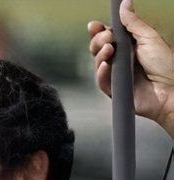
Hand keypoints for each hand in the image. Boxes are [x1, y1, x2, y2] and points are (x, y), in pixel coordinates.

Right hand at [90, 0, 173, 136]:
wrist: (170, 90)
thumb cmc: (166, 66)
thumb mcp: (149, 38)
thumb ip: (133, 22)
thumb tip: (124, 4)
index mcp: (130, 46)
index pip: (108, 36)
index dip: (99, 31)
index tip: (94, 25)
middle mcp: (122, 60)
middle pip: (99, 48)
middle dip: (98, 40)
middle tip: (107, 38)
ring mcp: (117, 74)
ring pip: (98, 63)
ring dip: (100, 54)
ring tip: (110, 49)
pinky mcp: (114, 89)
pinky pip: (101, 80)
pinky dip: (101, 72)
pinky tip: (105, 65)